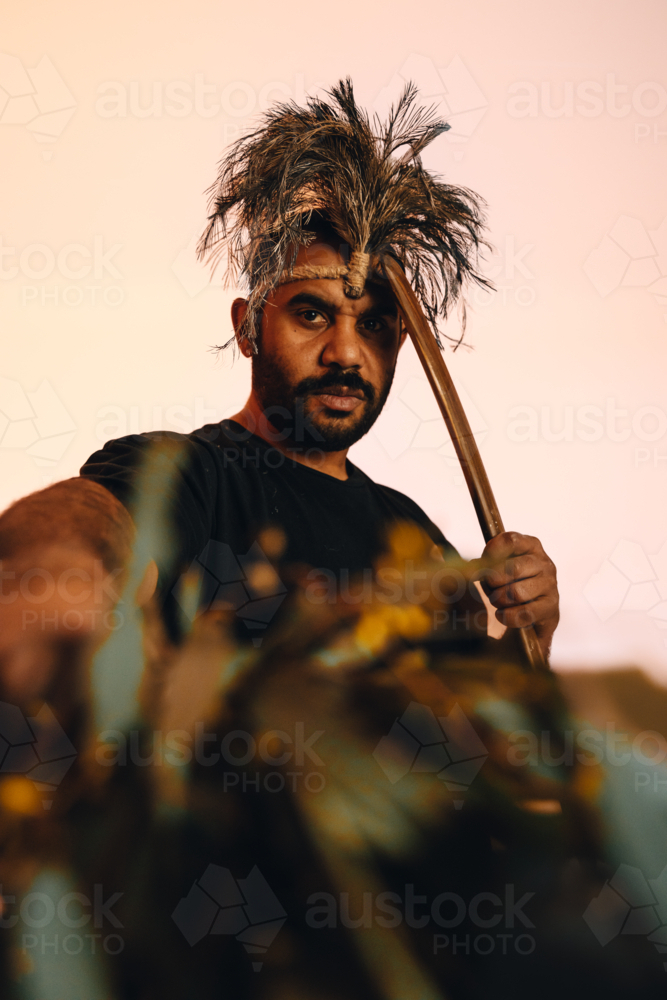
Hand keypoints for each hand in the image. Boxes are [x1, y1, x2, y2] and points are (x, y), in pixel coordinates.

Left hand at [480, 532, 558, 660]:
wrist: (528, 621)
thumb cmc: (506, 588)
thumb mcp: (491, 569)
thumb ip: (473, 560)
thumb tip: (436, 554)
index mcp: (530, 546)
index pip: (510, 540)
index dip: (491, 553)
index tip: (481, 564)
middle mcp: (544, 563)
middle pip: (511, 568)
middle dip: (492, 582)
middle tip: (488, 589)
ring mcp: (550, 586)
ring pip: (516, 592)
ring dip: (500, 600)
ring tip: (497, 602)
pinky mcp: (552, 608)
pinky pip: (524, 612)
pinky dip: (508, 617)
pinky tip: (502, 616)